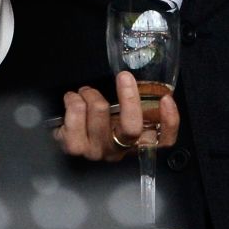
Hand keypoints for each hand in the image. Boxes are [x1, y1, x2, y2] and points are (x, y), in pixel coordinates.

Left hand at [53, 70, 180, 160]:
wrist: (59, 141)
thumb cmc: (89, 124)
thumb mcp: (114, 116)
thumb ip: (130, 105)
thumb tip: (138, 79)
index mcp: (133, 143)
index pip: (162, 142)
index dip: (169, 122)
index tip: (166, 99)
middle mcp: (117, 151)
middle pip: (131, 127)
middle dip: (129, 96)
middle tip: (124, 76)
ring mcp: (96, 152)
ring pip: (100, 110)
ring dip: (90, 93)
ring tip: (85, 93)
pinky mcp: (73, 147)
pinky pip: (76, 112)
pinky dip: (73, 98)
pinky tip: (72, 100)